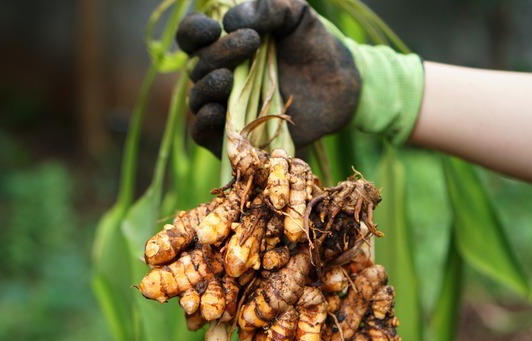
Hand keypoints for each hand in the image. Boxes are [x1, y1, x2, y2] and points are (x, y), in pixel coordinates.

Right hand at [177, 0, 360, 151]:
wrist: (340, 88)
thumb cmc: (314, 48)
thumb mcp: (296, 16)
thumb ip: (269, 7)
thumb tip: (229, 20)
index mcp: (223, 44)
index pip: (191, 37)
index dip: (194, 32)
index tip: (215, 29)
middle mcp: (217, 74)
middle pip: (196, 65)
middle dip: (218, 54)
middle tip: (251, 43)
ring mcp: (223, 107)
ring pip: (196, 98)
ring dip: (207, 87)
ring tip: (229, 79)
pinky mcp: (231, 136)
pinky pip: (201, 133)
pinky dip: (203, 122)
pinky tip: (217, 110)